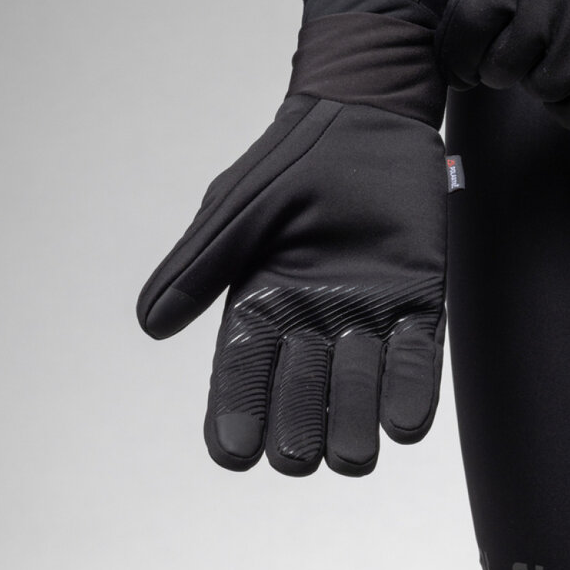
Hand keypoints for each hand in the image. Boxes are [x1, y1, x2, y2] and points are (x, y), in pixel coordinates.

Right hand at [137, 16, 449, 476]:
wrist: (367, 115)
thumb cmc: (293, 159)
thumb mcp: (237, 208)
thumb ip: (200, 264)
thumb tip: (152, 325)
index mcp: (259, 304)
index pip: (241, 372)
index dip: (236, 410)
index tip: (234, 452)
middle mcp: (312, 322)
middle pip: (301, 390)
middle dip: (299, 425)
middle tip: (298, 455)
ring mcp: (368, 316)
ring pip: (360, 384)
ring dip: (356, 419)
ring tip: (354, 455)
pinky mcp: (418, 302)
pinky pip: (416, 356)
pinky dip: (412, 388)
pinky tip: (405, 424)